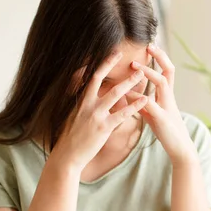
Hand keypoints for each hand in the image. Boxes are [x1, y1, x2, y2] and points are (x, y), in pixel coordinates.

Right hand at [51, 52, 147, 169]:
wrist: (66, 156)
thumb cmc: (71, 139)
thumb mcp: (74, 117)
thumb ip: (84, 105)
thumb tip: (89, 96)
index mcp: (81, 101)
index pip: (91, 78)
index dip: (103, 64)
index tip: (114, 54)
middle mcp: (87, 104)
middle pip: (102, 80)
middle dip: (116, 68)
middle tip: (131, 60)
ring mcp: (95, 115)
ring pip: (115, 94)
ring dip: (130, 83)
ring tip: (141, 75)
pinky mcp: (103, 127)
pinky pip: (122, 114)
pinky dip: (134, 106)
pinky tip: (144, 100)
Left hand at [129, 45, 197, 165]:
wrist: (180, 150)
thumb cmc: (167, 132)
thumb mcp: (153, 115)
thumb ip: (143, 104)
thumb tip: (130, 94)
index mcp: (168, 96)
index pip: (167, 71)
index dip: (160, 58)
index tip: (150, 46)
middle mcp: (170, 98)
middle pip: (169, 71)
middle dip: (160, 57)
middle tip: (148, 45)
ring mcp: (167, 107)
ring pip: (161, 83)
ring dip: (148, 72)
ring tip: (134, 65)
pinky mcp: (162, 119)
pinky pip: (149, 104)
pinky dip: (138, 97)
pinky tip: (127, 93)